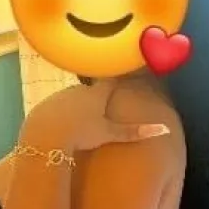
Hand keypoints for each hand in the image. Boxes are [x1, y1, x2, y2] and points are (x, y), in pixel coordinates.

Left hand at [20, 81, 169, 152]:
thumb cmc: (81, 134)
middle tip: (99, 102)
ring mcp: (60, 96)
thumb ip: (134, 132)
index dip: (115, 78)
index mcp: (97, 95)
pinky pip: (56, 107)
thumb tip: (164, 129)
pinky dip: (60, 113)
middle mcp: (79, 90)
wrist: (46, 135)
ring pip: (72, 97)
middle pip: (90, 89)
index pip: (110, 81)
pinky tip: (60, 124)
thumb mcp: (109, 134)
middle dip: (94, 94)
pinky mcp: (45, 105)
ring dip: (76, 105)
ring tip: (79, 116)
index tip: (120, 73)